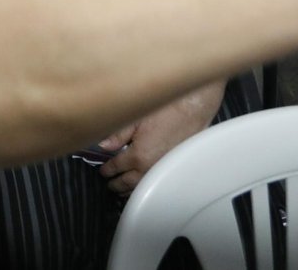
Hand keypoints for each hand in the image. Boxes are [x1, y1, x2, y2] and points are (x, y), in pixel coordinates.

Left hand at [96, 83, 222, 193]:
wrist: (194, 108)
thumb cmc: (168, 109)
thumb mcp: (137, 118)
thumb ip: (118, 134)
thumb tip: (103, 145)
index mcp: (137, 155)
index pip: (115, 168)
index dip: (107, 170)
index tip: (103, 170)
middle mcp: (149, 168)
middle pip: (127, 182)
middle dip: (115, 183)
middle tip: (109, 182)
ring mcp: (162, 170)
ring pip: (141, 187)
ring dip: (129, 189)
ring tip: (121, 189)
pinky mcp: (174, 168)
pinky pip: (154, 183)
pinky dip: (144, 186)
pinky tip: (143, 184)